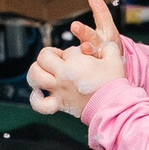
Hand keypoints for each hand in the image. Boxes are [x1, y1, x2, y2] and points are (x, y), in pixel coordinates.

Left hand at [25, 0, 125, 117]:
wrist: (113, 106)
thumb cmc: (114, 83)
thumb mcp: (114, 57)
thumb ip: (107, 46)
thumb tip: (104, 43)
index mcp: (75, 62)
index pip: (67, 51)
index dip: (74, 53)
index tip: (82, 60)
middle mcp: (63, 75)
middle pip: (43, 57)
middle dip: (49, 55)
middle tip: (58, 60)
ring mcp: (58, 90)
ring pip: (34, 76)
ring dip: (37, 71)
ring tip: (45, 72)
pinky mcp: (59, 104)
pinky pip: (39, 104)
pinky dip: (36, 98)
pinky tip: (39, 93)